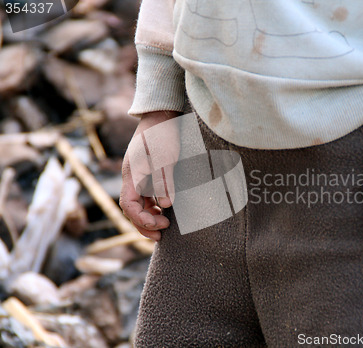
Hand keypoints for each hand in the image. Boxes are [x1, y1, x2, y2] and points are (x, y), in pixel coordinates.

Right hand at [119, 111, 179, 240]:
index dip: (141, 219)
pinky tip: (163, 210)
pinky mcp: (145, 172)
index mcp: (132, 173)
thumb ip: (164, 181)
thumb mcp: (167, 157)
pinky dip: (152, 206)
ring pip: (138, 203)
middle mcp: (131, 176)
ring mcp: (137, 174)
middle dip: (144, 224)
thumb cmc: (163, 133)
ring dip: (148, 216)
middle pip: (131, 208)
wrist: (161, 114)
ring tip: (165, 226)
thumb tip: (165, 206)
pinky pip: (144, 195)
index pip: (128, 204)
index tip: (160, 226)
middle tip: (162, 235)